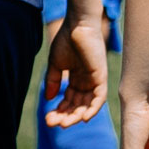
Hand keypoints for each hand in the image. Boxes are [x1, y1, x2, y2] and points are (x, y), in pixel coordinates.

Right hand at [40, 11, 107, 126]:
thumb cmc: (66, 40)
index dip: (59, 111)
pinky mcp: (101, 77)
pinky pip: (100, 98)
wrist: (76, 24)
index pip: (69, 101)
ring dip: (76, 116)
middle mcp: (86, 82)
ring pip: (87, 105)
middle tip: (52, 124)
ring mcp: (94, 80)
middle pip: (77, 106)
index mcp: (76, 79)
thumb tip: (49, 99)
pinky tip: (84, 118)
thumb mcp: (55, 64)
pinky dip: (93, 109)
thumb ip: (52, 81)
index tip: (47, 118)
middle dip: (65, 116)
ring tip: (63, 124)